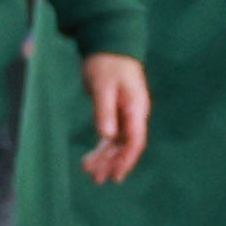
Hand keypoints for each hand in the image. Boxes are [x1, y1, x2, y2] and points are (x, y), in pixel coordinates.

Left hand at [81, 53, 149, 183]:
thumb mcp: (103, 87)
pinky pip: (110, 137)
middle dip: (112, 163)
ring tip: (89, 172)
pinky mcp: (115, 113)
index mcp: (136, 108)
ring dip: (105, 159)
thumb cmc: (106, 64)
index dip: (127, 160)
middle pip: (126, 146)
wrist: (109, 46)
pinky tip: (90, 159)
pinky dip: (101, 148)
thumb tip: (106, 136)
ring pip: (117, 144)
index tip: (116, 175)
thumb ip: (105, 111)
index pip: (135, 140)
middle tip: (96, 179)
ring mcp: (126, 115)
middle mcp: (134, 115)